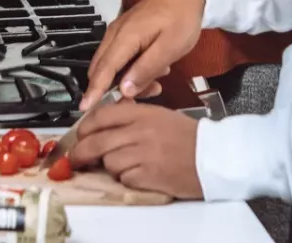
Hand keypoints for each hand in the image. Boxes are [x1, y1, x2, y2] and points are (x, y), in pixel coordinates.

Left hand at [71, 101, 203, 199]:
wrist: (214, 156)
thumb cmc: (189, 138)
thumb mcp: (160, 115)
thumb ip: (132, 115)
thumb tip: (105, 121)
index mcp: (143, 113)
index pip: (102, 115)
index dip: (84, 127)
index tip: (79, 135)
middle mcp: (140, 131)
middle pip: (96, 141)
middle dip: (81, 152)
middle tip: (76, 158)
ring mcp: (143, 154)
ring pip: (108, 161)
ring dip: (109, 166)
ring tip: (123, 165)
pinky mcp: (148, 175)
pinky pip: (123, 178)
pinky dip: (125, 178)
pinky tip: (138, 174)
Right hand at [82, 0, 205, 109]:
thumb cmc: (182, 17)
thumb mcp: (170, 48)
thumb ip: (146, 69)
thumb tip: (124, 89)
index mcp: (126, 36)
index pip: (104, 69)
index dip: (94, 90)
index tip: (85, 107)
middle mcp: (116, 33)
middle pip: (103, 69)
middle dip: (116, 88)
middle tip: (142, 96)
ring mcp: (119, 32)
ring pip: (112, 65)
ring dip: (128, 79)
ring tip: (156, 81)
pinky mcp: (126, 33)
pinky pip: (120, 57)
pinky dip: (131, 69)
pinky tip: (152, 69)